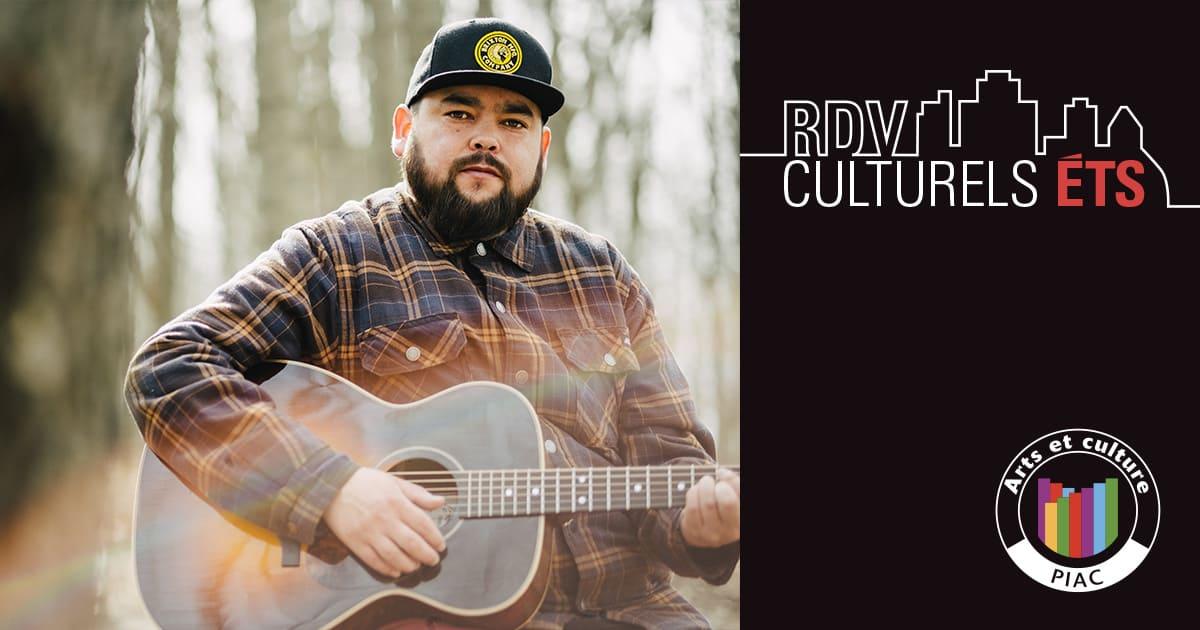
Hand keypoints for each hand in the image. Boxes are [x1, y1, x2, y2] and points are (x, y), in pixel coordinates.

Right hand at [322, 468, 445, 577]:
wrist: (332, 486)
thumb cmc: (366, 483)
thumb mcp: (395, 482)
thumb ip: (419, 494)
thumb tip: (441, 502)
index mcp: (396, 502)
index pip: (423, 524)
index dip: (435, 538)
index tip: (441, 545)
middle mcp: (385, 519)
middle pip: (411, 543)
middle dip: (426, 555)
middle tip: (433, 560)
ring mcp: (369, 533)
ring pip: (394, 556)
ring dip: (409, 565)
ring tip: (416, 566)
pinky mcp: (355, 542)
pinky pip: (374, 561)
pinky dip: (387, 569)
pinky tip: (396, 571)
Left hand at [680, 467, 739, 547]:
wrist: (706, 533)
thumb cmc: (721, 511)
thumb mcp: (732, 500)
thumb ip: (733, 485)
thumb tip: (722, 472)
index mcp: (741, 520)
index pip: (739, 493)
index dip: (730, 478)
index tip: (721, 473)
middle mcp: (730, 530)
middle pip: (727, 501)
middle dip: (718, 486)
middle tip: (711, 481)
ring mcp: (712, 533)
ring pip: (708, 503)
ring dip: (703, 487)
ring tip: (703, 485)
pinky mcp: (695, 532)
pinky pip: (693, 508)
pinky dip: (693, 494)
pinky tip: (695, 492)